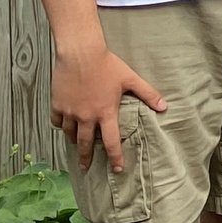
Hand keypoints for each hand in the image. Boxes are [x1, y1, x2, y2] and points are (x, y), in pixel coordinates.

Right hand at [52, 44, 164, 173]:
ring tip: (77, 146)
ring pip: (70, 134)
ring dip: (74, 141)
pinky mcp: (57, 105)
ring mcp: (70, 112)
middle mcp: (86, 116)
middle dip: (86, 158)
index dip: (115, 157)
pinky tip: (65, 125)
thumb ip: (148, 94)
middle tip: (86, 168)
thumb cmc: (107, 64)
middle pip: (85, 144)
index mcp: (105, 112)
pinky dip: (62, 125)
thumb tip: (164, 106)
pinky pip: (57, 121)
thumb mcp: (130, 79)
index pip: (111, 141)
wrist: (80, 53)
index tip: (117, 169)